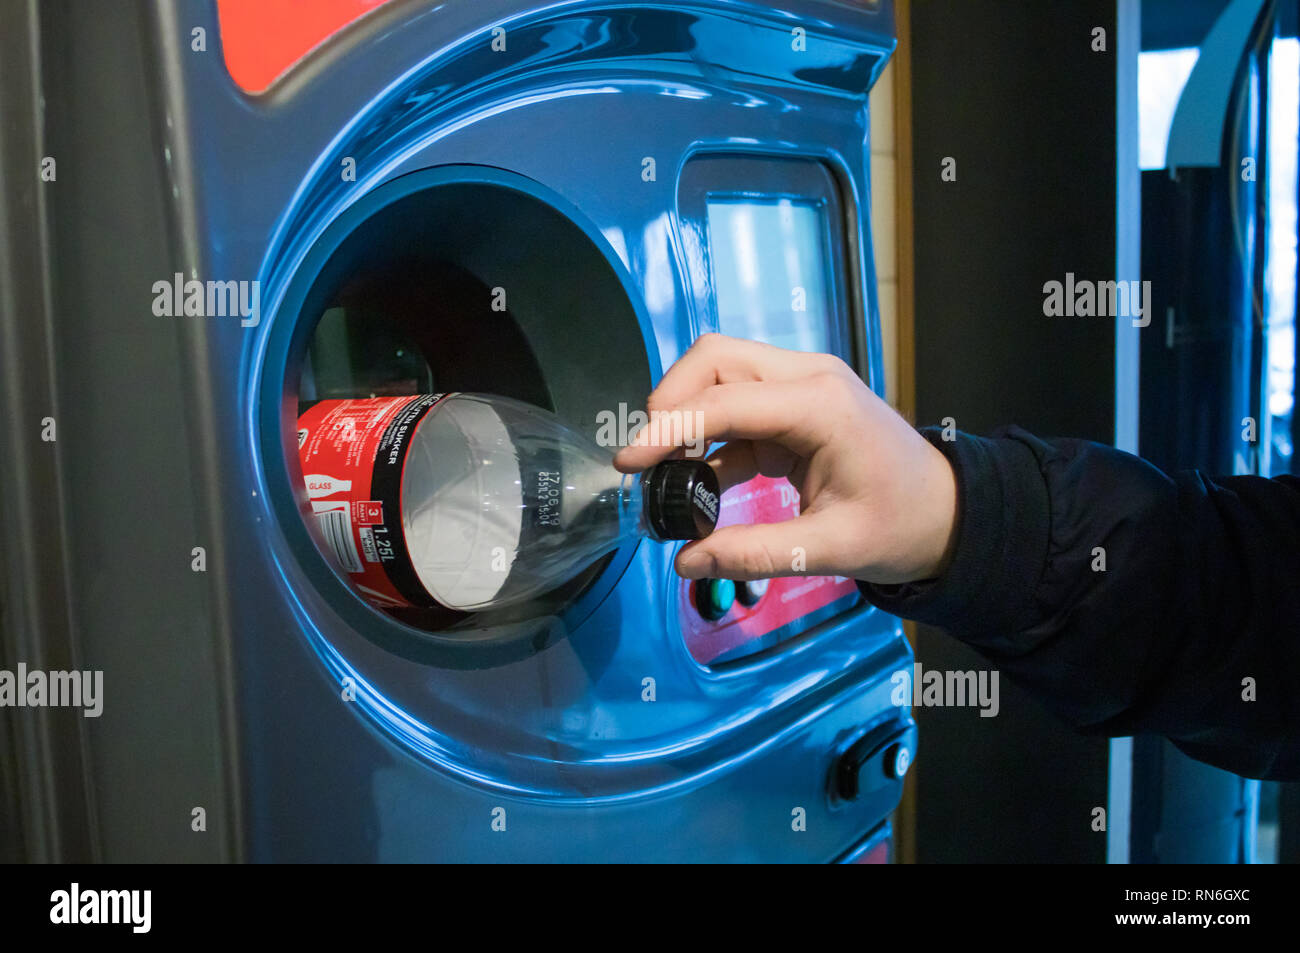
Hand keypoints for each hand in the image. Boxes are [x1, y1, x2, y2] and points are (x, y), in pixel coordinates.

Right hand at [613, 334, 958, 584]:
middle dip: (670, 403)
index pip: (724, 400)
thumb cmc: (902, 525)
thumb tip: (686, 562)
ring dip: (684, 414)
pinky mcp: (794, 406)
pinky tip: (697, 483)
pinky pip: (735, 406)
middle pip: (714, 360)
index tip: (628, 462)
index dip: (668, 429)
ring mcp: (801, 386)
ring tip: (664, 473)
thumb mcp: (831, 549)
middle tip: (645, 461)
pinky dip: (707, 437)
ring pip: (719, 373)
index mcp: (821, 405)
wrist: (948, 512)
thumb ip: (755, 553)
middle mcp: (808, 378)